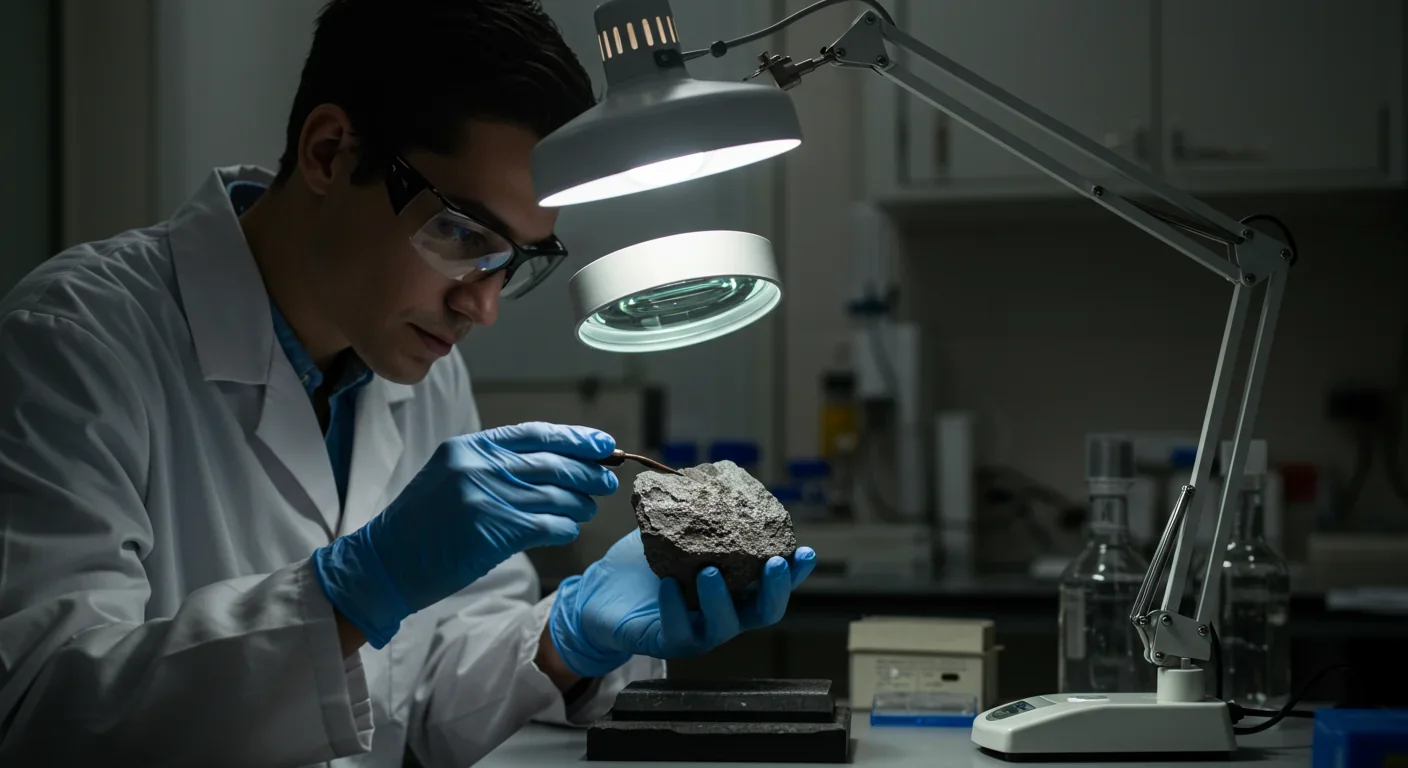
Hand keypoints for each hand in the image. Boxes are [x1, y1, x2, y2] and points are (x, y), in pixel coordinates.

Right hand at [313, 422, 617, 647]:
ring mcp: (483, 498)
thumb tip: (556, 466)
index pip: (535, 433)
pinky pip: (546, 525)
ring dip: (579, 503)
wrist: (384, 562)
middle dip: (587, 470)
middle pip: (550, 462)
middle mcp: (477, 467)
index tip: (601, 443)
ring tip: (587, 509)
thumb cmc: (421, 526)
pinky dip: (565, 528)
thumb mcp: (451, 478)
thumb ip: (495, 467)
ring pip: (553, 495)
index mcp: (468, 448)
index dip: (574, 437)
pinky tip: (569, 530)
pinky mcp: (490, 531)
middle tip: (607, 478)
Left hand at [548, 529, 816, 677]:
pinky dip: (675, 608)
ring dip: (722, 600)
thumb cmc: (642, 564)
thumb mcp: (672, 531)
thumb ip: (697, 513)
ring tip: (710, 573)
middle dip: (774, 590)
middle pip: (764, 613)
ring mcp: (698, 631)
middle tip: (774, 564)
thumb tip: (713, 476)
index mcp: (733, 587)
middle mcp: (724, 612)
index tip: (806, 552)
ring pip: (724, 626)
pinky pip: (679, 631)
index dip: (794, 572)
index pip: (771, 582)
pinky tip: (667, 586)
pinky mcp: (667, 642)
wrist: (600, 593)